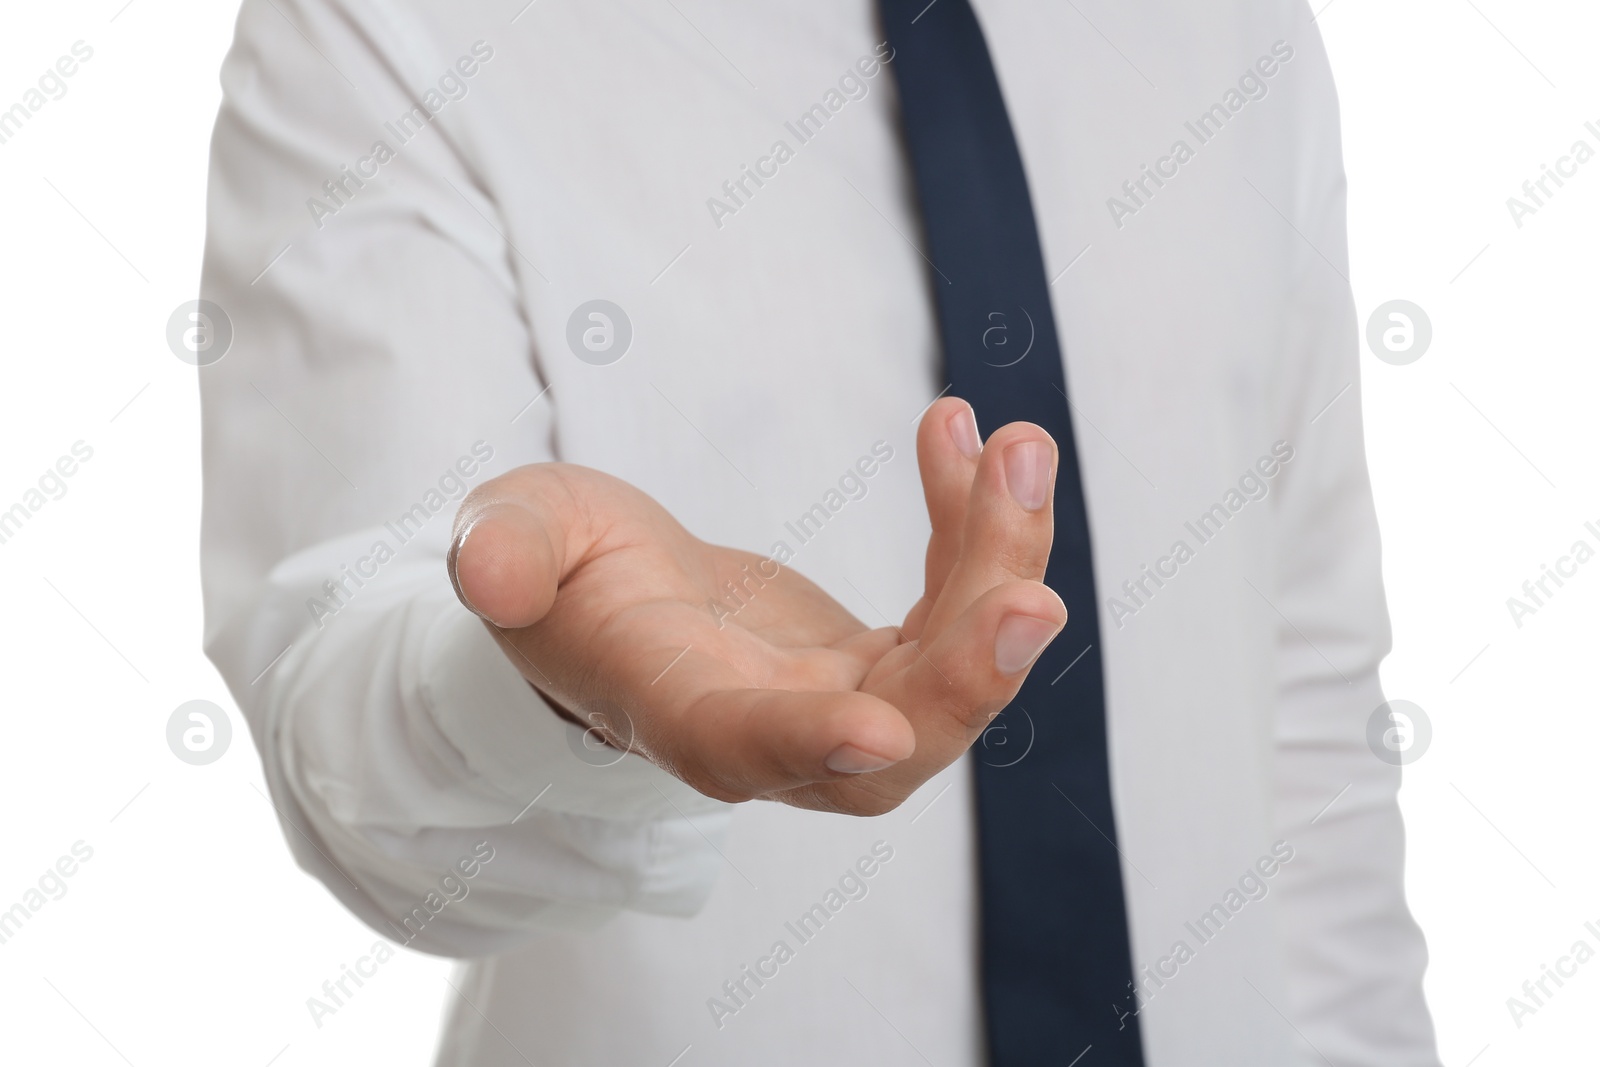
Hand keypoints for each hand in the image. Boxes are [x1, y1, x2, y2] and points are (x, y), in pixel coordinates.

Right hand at [447, 397, 1063, 815]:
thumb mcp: (518, 540)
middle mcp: (774, 730)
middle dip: (966, 680)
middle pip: (888, 739)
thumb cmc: (560, 574)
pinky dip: (977, 532)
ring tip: (1018, 449)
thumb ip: (507, 553)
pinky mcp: (880, 662)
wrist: (619, 600)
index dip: (804, 745)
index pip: (737, 746)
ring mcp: (838, 704)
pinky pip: (956, 610)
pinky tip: (968, 440)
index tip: (879, 732)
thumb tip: (486, 567)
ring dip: (999, 572)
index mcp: (673, 706)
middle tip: (1030, 599)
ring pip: (947, 676)